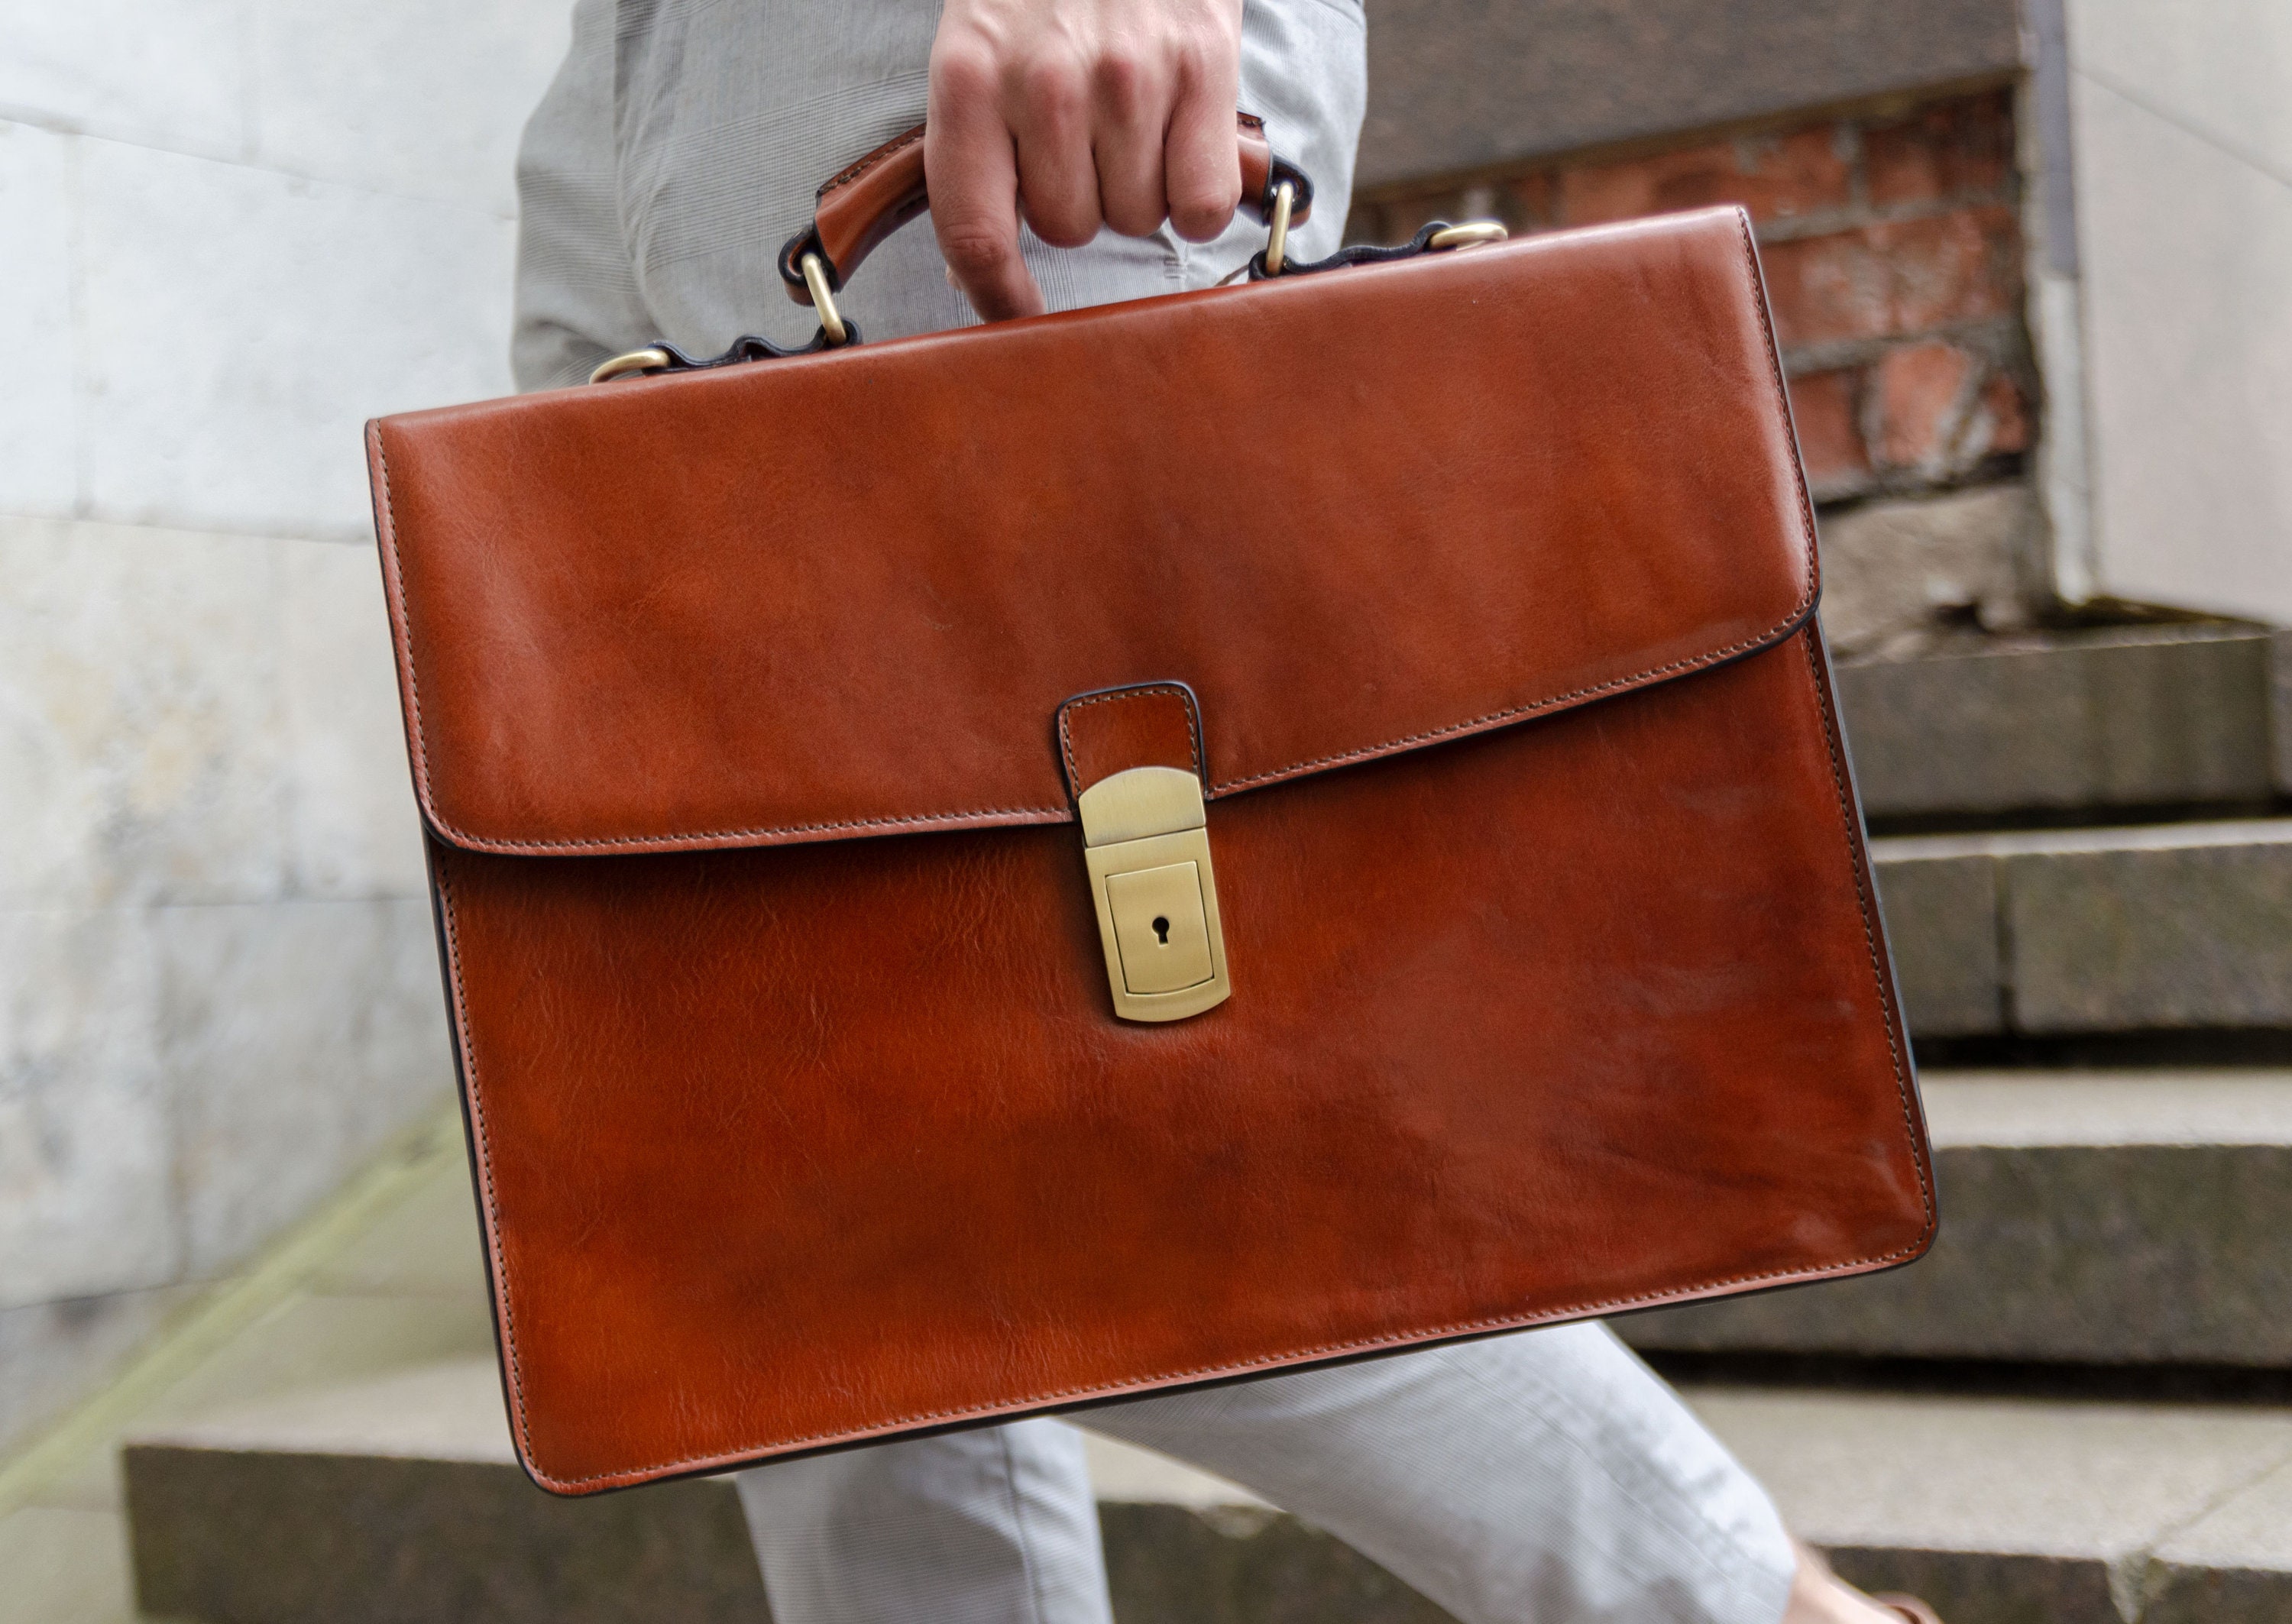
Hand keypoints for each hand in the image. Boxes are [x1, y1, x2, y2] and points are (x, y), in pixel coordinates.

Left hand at [927, 0, 1246, 321]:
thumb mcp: (979, 50)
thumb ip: (978, 153)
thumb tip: (980, 280)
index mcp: (969, 79)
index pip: (974, 233)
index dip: (997, 297)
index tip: (1017, 319)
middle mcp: (1046, 80)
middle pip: (1069, 230)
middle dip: (1080, 203)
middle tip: (1087, 141)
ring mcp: (1128, 74)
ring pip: (1137, 219)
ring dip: (1139, 190)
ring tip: (1133, 122)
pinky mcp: (1202, 65)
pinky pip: (1203, 203)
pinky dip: (1200, 192)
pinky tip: (1184, 142)